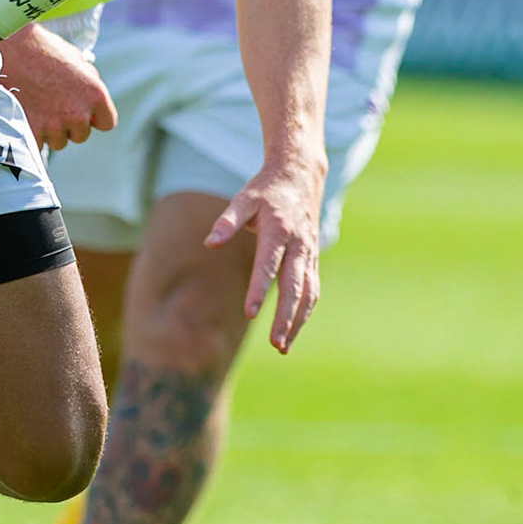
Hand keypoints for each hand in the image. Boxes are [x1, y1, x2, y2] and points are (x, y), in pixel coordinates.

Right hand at [0, 21, 116, 149]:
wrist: (5, 47)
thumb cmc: (39, 48)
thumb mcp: (73, 57)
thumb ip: (88, 79)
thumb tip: (94, 100)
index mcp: (95, 94)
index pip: (107, 122)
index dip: (93, 118)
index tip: (80, 111)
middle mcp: (78, 113)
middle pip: (80, 134)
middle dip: (68, 124)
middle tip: (50, 104)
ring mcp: (55, 125)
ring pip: (58, 141)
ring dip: (49, 130)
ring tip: (34, 105)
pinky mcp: (32, 132)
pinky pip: (37, 144)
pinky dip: (30, 134)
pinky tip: (23, 113)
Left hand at [206, 147, 325, 353]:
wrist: (300, 176)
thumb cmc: (265, 190)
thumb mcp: (244, 198)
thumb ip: (228, 221)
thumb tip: (209, 243)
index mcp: (278, 229)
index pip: (268, 264)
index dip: (259, 289)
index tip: (250, 313)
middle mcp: (298, 244)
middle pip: (294, 286)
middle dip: (286, 317)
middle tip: (275, 344)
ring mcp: (309, 253)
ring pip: (308, 293)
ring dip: (298, 320)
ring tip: (283, 346)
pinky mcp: (313, 258)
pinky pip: (313, 289)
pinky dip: (305, 310)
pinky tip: (293, 328)